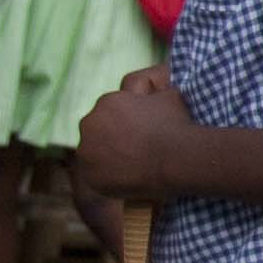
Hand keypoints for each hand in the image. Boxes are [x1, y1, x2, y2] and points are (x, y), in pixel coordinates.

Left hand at [70, 68, 191, 210]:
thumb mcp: (170, 96)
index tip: (139, 137)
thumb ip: (157, 93)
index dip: (125, 126)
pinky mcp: (89, 175)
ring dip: (107, 160)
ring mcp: (87, 150)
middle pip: (98, 133)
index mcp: (107, 101)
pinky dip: (108, 180)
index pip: (110, 114)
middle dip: (112, 141)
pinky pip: (95, 178)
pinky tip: (127, 181)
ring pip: (94, 155)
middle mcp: (90, 122)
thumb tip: (163, 81)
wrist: (176, 157)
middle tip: (134, 154)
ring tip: (131, 169)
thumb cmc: (176, 125)